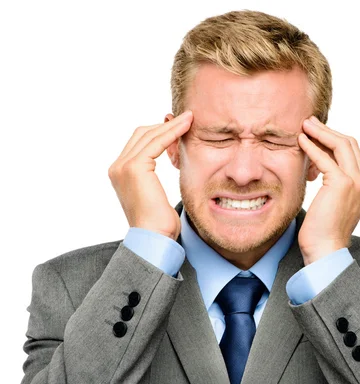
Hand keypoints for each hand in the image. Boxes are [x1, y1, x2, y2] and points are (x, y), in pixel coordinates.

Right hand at [108, 111, 192, 239]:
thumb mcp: (156, 193)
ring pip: (149, 135)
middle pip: (142, 134)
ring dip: (171, 125)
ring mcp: (123, 166)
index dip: (160, 131)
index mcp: (119, 172)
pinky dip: (172, 132)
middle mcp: (117, 167)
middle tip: (188, 118)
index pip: (140, 142)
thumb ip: (154, 176)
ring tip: (191, 118)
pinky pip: (156, 142)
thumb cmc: (160, 223)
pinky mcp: (134, 167)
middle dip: (165, 124)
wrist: (154, 238)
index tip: (181, 125)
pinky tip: (187, 127)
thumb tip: (170, 160)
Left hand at [297, 116, 359, 264]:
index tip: (317, 132)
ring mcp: (356, 182)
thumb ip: (332, 183)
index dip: (334, 138)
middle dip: (328, 130)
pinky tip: (300, 141)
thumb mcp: (332, 202)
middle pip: (350, 143)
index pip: (353, 152)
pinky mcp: (342, 184)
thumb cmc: (323, 231)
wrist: (325, 251)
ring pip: (341, 145)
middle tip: (309, 122)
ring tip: (304, 125)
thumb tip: (316, 165)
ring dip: (321, 132)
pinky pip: (325, 158)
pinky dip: (312, 146)